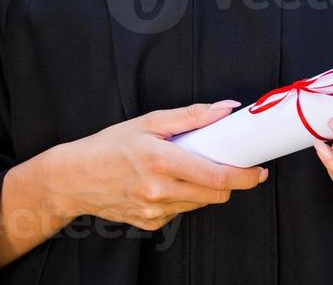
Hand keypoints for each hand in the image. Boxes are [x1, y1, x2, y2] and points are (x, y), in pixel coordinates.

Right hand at [42, 101, 266, 230]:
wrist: (74, 178)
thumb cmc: (110, 146)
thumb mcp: (148, 122)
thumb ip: (191, 116)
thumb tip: (226, 109)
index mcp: (159, 161)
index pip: (216, 176)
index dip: (244, 175)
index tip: (259, 170)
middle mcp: (158, 191)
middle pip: (216, 194)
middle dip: (231, 181)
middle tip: (232, 164)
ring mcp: (154, 211)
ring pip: (201, 203)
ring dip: (207, 187)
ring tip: (191, 167)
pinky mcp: (150, 223)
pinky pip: (181, 211)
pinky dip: (185, 196)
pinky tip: (169, 182)